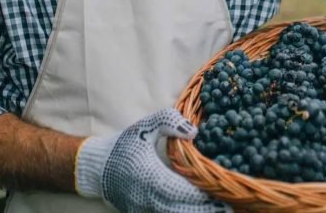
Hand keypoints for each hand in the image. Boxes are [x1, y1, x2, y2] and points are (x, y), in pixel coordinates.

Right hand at [75, 108, 229, 212]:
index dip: (201, 197)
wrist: (98, 168)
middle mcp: (148, 198)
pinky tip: (198, 210)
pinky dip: (181, 212)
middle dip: (204, 210)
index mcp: (150, 176)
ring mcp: (144, 209)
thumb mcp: (144, 127)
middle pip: (181, 210)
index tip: (222, 198)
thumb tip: (194, 131)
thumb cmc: (123, 145)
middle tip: (228, 208)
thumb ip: (168, 121)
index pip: (180, 191)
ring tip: (218, 211)